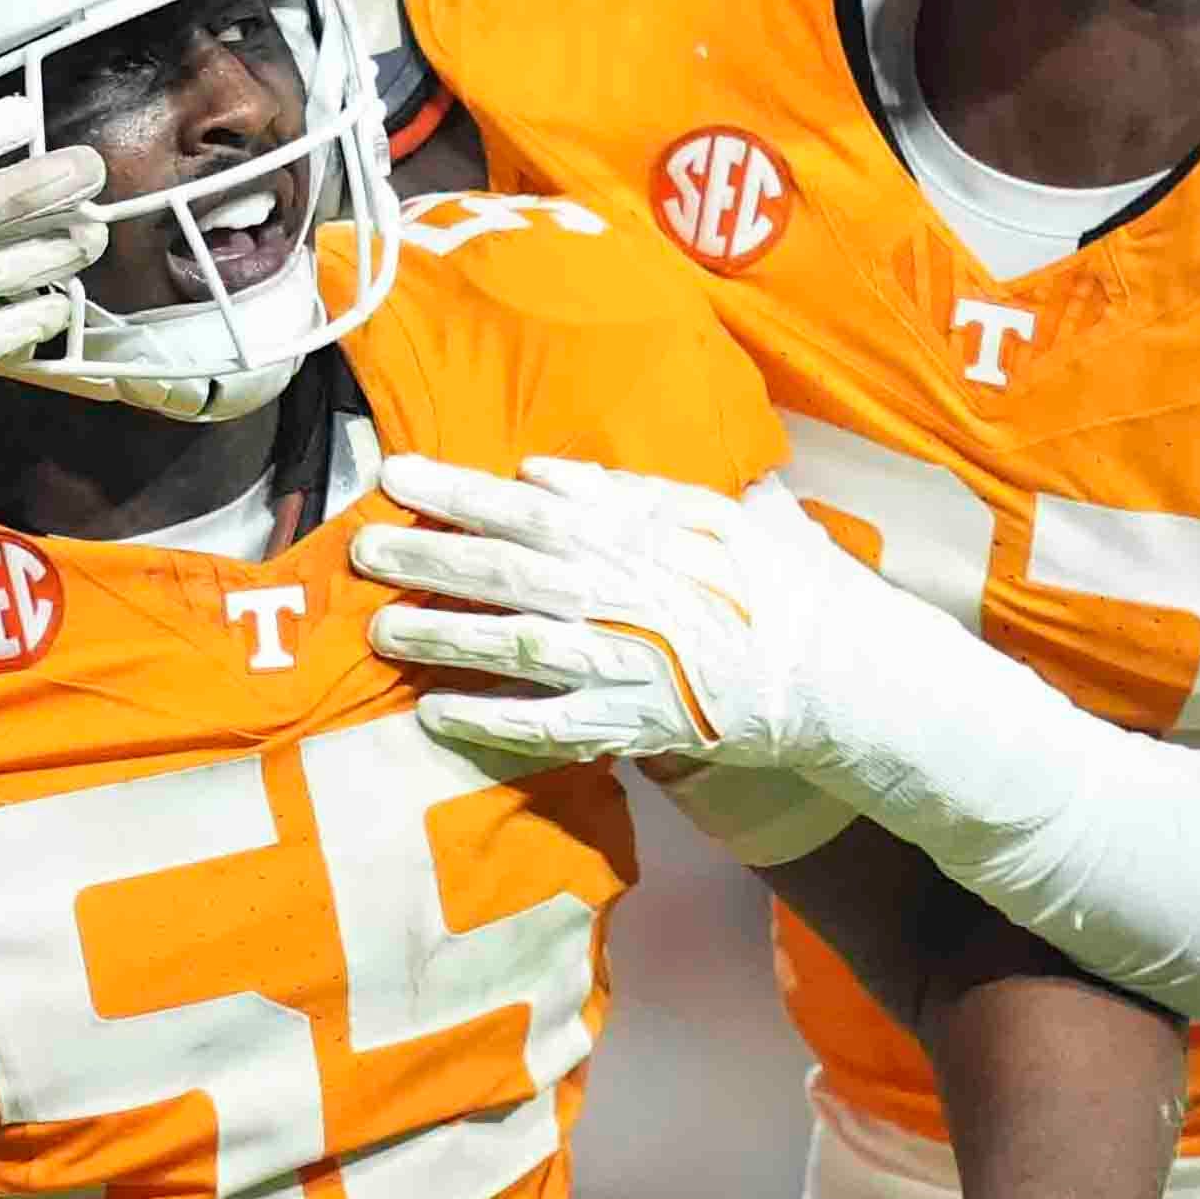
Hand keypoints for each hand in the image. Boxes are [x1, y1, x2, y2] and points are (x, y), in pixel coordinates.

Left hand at [352, 456, 873, 767]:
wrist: (837, 668)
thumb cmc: (779, 579)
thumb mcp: (713, 508)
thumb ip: (623, 489)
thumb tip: (541, 472)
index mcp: (637, 534)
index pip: (528, 506)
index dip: (457, 492)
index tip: (395, 476)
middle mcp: (619, 594)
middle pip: (506, 572)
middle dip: (428, 559)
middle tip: (363, 550)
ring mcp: (622, 664)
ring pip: (515, 646)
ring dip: (443, 637)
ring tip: (380, 630)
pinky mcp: (629, 724)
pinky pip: (546, 726)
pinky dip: (488, 721)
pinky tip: (431, 714)